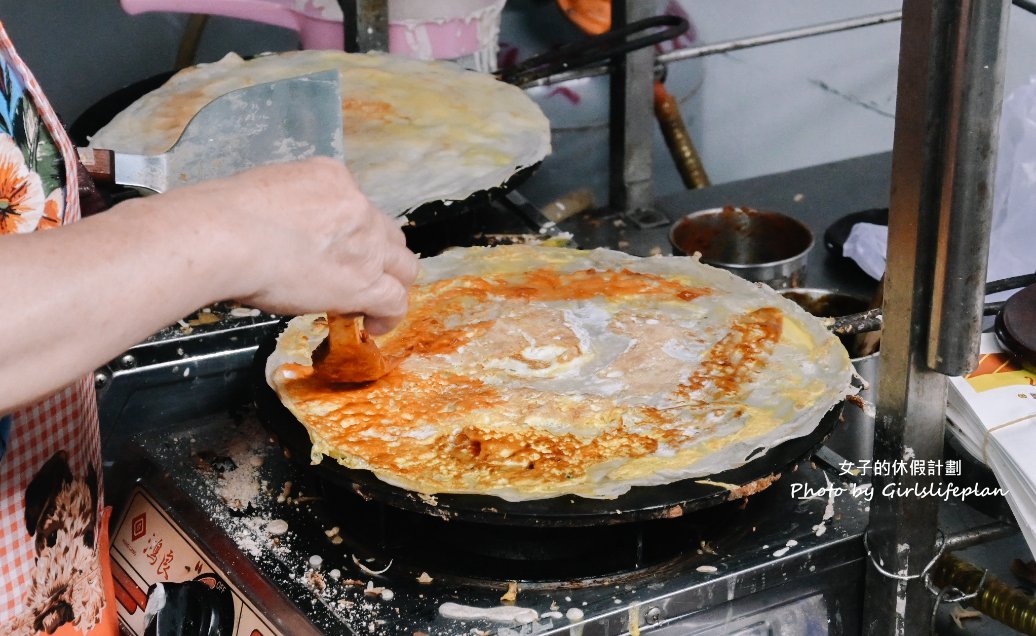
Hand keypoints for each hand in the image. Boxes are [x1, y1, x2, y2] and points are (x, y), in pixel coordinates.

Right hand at [162, 157, 418, 332]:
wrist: (226, 236)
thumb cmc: (224, 218)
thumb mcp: (263, 193)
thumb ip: (286, 208)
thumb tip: (279, 231)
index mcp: (331, 177)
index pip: (357, 207)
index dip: (352, 234)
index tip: (336, 251)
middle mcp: (356, 205)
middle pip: (388, 234)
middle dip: (378, 256)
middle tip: (359, 277)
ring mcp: (366, 243)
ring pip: (403, 265)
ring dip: (392, 283)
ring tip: (373, 304)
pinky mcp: (366, 281)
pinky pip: (394, 299)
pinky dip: (390, 315)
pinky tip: (374, 325)